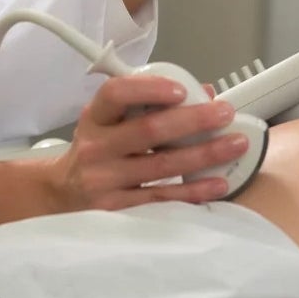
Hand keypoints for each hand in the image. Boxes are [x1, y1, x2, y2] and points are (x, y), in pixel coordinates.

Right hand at [46, 73, 250, 210]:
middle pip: (149, 130)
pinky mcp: (116, 208)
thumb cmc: (98, 148)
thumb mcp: (111, 120)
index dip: (149, 89)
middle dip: (193, 120)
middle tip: (225, 113)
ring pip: (162, 165)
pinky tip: (218, 183)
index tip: (181, 89)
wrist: (64, 191)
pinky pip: (162, 198)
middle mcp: (96, 146)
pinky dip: (193, 190)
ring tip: (234, 144)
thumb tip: (203, 94)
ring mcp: (104, 179)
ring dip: (204, 154)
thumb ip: (150, 104)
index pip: (116, 94)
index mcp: (96, 116)